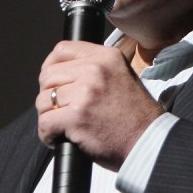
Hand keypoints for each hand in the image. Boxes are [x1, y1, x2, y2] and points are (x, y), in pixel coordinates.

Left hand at [36, 41, 163, 170]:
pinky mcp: (77, 117)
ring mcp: (85, 93)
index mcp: (106, 57)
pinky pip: (45, 122)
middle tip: (59, 110)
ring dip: (48, 116)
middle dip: (49, 95)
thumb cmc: (137, 116)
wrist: (149, 142)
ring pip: (44, 100)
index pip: (62, 50)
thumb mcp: (122, 76)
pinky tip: (59, 138)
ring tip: (61, 126)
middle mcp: (95, 70)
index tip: (52, 82)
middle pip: (48, 76)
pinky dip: (48, 134)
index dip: (51, 67)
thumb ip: (96, 69)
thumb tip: (64, 72)